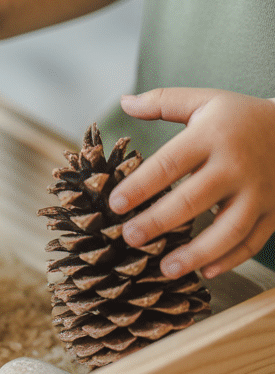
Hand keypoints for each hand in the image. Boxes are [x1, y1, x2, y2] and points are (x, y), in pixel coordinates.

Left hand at [108, 88, 274, 278]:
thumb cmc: (239, 117)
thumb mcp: (205, 101)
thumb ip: (162, 102)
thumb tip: (123, 102)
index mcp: (212, 136)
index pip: (170, 163)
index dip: (141, 186)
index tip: (114, 204)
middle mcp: (236, 166)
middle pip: (194, 199)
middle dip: (159, 222)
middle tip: (129, 237)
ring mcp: (259, 191)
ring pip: (228, 229)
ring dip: (197, 253)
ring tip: (165, 269)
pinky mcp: (274, 211)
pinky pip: (253, 241)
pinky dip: (232, 259)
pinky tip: (207, 272)